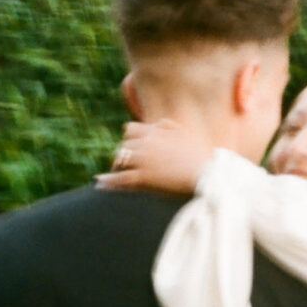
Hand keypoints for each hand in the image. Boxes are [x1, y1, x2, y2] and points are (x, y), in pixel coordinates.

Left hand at [99, 118, 213, 194]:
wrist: (208, 173)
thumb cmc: (200, 156)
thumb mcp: (184, 133)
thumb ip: (168, 126)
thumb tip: (158, 123)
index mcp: (155, 132)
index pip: (130, 129)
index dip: (129, 139)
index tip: (130, 147)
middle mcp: (147, 143)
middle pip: (123, 145)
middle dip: (123, 154)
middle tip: (121, 164)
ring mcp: (144, 160)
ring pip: (120, 159)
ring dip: (116, 166)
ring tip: (110, 175)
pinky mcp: (144, 177)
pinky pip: (121, 178)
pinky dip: (108, 181)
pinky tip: (99, 183)